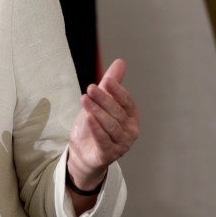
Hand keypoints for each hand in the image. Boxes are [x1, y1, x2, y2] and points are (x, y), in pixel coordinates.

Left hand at [67, 59, 139, 191]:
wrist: (84, 152)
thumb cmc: (95, 126)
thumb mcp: (101, 102)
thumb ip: (110, 84)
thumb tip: (120, 62)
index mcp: (131, 117)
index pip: (127, 101)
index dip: (117, 91)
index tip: (106, 80)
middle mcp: (131, 131)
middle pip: (117, 112)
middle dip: (103, 99)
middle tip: (90, 88)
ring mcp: (122, 144)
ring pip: (110, 125)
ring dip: (97, 111)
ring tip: (85, 100)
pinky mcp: (110, 154)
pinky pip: (103, 140)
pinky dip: (96, 128)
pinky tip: (88, 117)